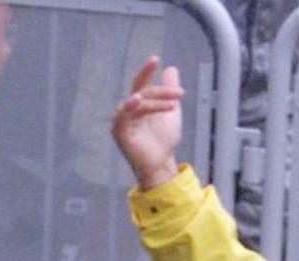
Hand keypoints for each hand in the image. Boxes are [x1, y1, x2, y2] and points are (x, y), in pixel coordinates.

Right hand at [111, 56, 184, 189]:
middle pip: (142, 92)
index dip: (147, 71)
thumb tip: (171, 69)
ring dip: (155, 102)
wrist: (161, 164)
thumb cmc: (163, 141)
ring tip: (172, 105)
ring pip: (137, 103)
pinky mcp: (119, 131)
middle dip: (160, 90)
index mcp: (139, 104)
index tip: (156, 59)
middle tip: (179, 93)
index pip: (142, 83)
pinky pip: (123, 116)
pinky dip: (129, 107)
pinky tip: (137, 100)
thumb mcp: (171, 113)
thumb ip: (169, 91)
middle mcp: (128, 109)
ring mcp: (122, 120)